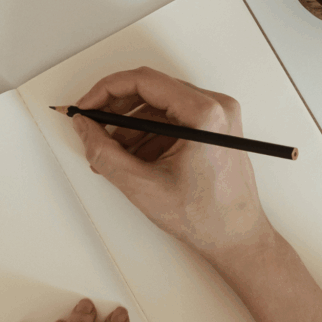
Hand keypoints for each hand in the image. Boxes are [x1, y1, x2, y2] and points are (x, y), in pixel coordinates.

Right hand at [72, 67, 274, 264]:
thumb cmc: (206, 218)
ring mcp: (218, 117)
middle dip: (116, 110)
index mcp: (205, 114)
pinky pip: (173, 119)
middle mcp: (216, 107)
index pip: (145, 81)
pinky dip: (148, 134)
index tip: (86, 106)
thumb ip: (103, 152)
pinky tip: (135, 159)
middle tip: (92, 127)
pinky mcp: (214, 128)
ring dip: (130, 126)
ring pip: (160, 106)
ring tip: (113, 154)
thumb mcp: (142, 186)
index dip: (107, 91)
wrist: (237, 240)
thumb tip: (83, 126)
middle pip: (152, 90)